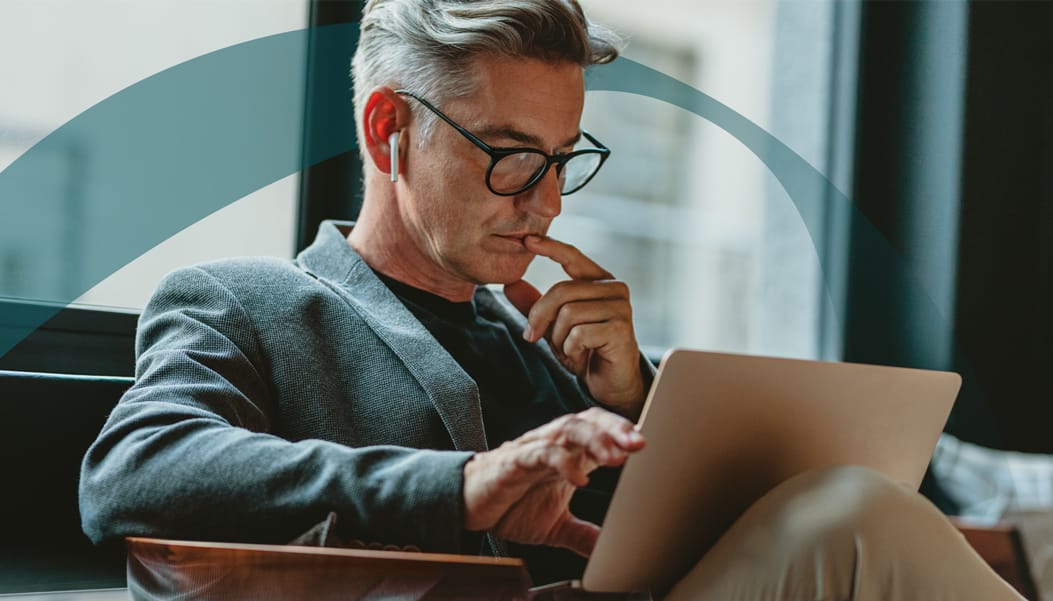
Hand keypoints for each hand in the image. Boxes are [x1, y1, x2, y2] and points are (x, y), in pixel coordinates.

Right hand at [462, 407, 644, 556]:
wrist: (467, 506)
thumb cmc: (510, 505)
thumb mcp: (556, 526)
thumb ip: (584, 535)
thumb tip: (611, 552)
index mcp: (568, 454)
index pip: (601, 431)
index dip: (624, 434)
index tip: (649, 446)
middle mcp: (554, 445)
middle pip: (589, 421)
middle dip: (616, 429)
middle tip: (640, 443)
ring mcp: (534, 449)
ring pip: (568, 429)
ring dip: (595, 439)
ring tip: (616, 455)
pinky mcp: (513, 461)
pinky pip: (540, 453)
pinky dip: (561, 461)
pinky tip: (579, 476)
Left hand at [504, 235, 644, 417]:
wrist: (610, 383)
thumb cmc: (585, 350)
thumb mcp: (553, 325)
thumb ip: (535, 305)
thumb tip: (510, 284)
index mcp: (598, 281)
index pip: (572, 256)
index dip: (550, 247)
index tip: (527, 240)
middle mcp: (614, 288)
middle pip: (561, 291)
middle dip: (540, 317)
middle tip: (532, 337)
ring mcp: (620, 307)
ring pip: (568, 313)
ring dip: (559, 338)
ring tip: (569, 349)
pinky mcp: (620, 328)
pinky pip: (579, 333)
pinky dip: (571, 349)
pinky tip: (582, 356)